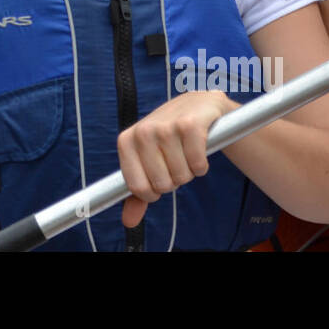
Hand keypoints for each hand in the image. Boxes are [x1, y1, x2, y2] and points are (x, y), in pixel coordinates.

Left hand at [116, 91, 233, 226]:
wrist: (197, 107)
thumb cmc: (169, 139)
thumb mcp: (149, 161)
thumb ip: (138, 192)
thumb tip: (128, 221)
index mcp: (126, 141)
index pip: (137, 188)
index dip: (153, 191)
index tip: (160, 178)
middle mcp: (143, 132)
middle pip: (162, 184)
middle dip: (174, 179)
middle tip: (176, 160)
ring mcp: (165, 127)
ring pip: (181, 176)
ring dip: (189, 171)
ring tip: (187, 152)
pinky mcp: (189, 125)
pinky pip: (197, 165)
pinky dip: (202, 165)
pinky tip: (199, 149)